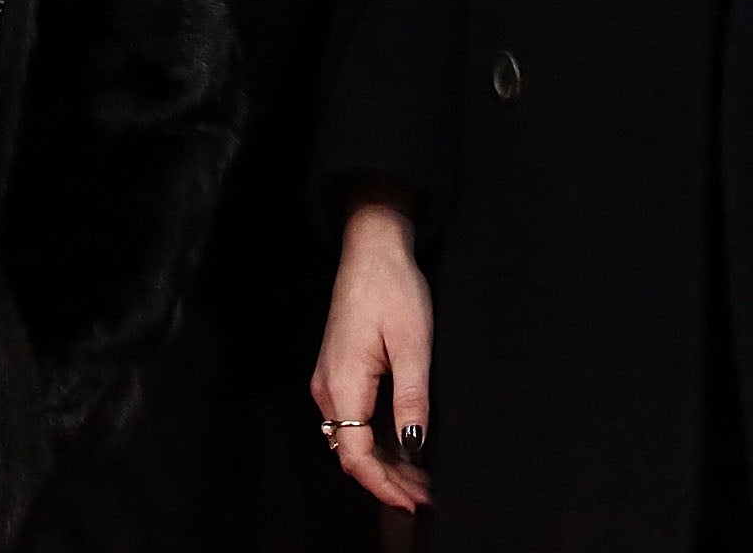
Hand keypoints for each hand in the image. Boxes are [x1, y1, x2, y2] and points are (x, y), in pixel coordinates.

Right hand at [311, 198, 434, 511]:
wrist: (371, 250)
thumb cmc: (394, 290)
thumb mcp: (414, 344)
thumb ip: (412, 398)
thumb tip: (415, 447)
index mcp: (343, 384)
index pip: (356, 455)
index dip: (383, 485)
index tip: (414, 501)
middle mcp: (327, 389)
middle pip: (351, 453)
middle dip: (387, 481)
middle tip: (426, 496)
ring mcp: (328, 381)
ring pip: (351, 440)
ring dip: (382, 464)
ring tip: (421, 480)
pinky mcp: (337, 373)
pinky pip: (352, 422)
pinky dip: (376, 443)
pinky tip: (404, 449)